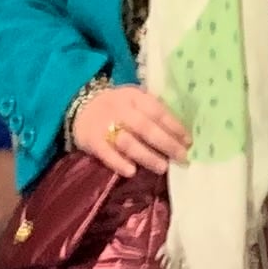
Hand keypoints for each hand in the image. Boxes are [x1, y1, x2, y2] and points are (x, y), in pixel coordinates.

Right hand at [70, 82, 191, 176]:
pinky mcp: (91, 140)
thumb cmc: (117, 107)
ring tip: (162, 167)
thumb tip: (180, 136)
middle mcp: (120, 109)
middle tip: (182, 157)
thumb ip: (152, 114)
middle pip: (145, 127)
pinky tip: (132, 172)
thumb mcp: (134, 102)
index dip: (175, 126)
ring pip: (128, 141)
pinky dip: (119, 162)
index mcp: (134, 96)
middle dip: (166, 143)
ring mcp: (104, 124)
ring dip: (146, 155)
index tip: (189, 141)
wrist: (78, 105)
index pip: (157, 111)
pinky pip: (106, 152)